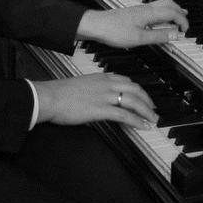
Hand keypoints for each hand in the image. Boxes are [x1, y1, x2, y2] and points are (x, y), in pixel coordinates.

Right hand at [31, 73, 157, 128]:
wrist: (49, 97)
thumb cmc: (59, 93)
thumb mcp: (81, 86)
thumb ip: (94, 89)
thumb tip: (99, 99)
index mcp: (101, 77)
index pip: (127, 81)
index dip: (138, 90)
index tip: (143, 97)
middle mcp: (107, 84)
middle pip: (135, 89)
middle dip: (147, 100)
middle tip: (153, 110)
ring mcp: (105, 96)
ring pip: (134, 101)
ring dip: (147, 111)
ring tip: (153, 119)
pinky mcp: (101, 109)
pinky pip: (125, 115)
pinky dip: (137, 120)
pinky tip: (143, 126)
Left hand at [76, 0, 188, 48]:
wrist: (96, 25)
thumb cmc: (114, 31)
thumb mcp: (139, 38)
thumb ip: (159, 36)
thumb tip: (175, 35)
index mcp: (150, 13)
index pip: (173, 13)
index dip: (182, 21)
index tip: (186, 31)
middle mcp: (146, 8)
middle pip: (169, 4)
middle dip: (180, 12)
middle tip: (186, 23)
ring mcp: (140, 9)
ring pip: (162, 5)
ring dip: (172, 10)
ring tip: (178, 17)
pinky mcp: (135, 13)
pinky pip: (154, 9)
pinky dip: (163, 13)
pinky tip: (160, 21)